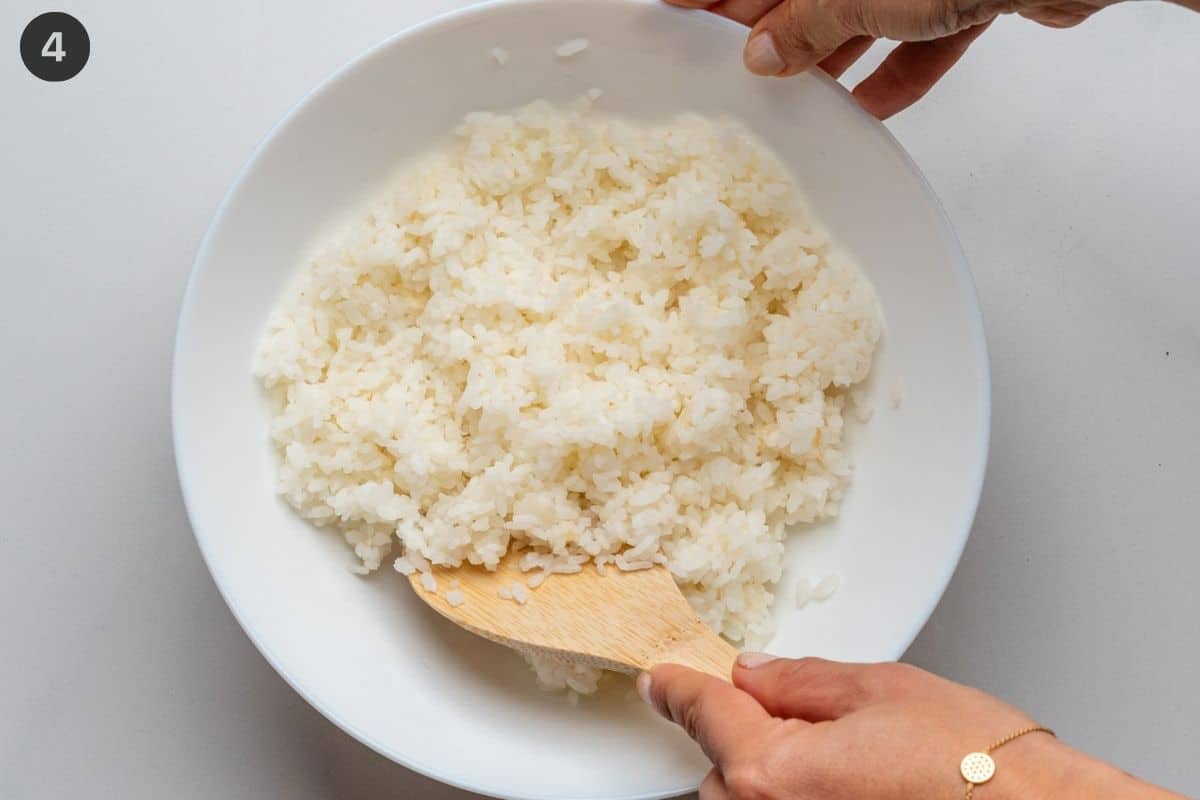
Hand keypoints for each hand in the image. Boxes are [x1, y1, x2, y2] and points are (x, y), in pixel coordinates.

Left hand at [639, 655, 1182, 798]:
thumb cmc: (980, 770)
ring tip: (836, 763)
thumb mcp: (882, 689)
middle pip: (720, 773)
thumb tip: (757, 674)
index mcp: (771, 770)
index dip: (678, 688)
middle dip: (740, 740)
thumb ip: (802, 681)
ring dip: (767, 780)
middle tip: (790, 720)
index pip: (702, 713)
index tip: (661, 679)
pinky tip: (845, 788)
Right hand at [664, 0, 1121, 118]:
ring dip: (832, 60)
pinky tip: (873, 108)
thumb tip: (762, 53)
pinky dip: (897, 74)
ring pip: (859, 18)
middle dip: (773, 32)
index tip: (676, 9)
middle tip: (737, 73)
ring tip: (800, 101)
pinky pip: (919, 41)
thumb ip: (806, 25)